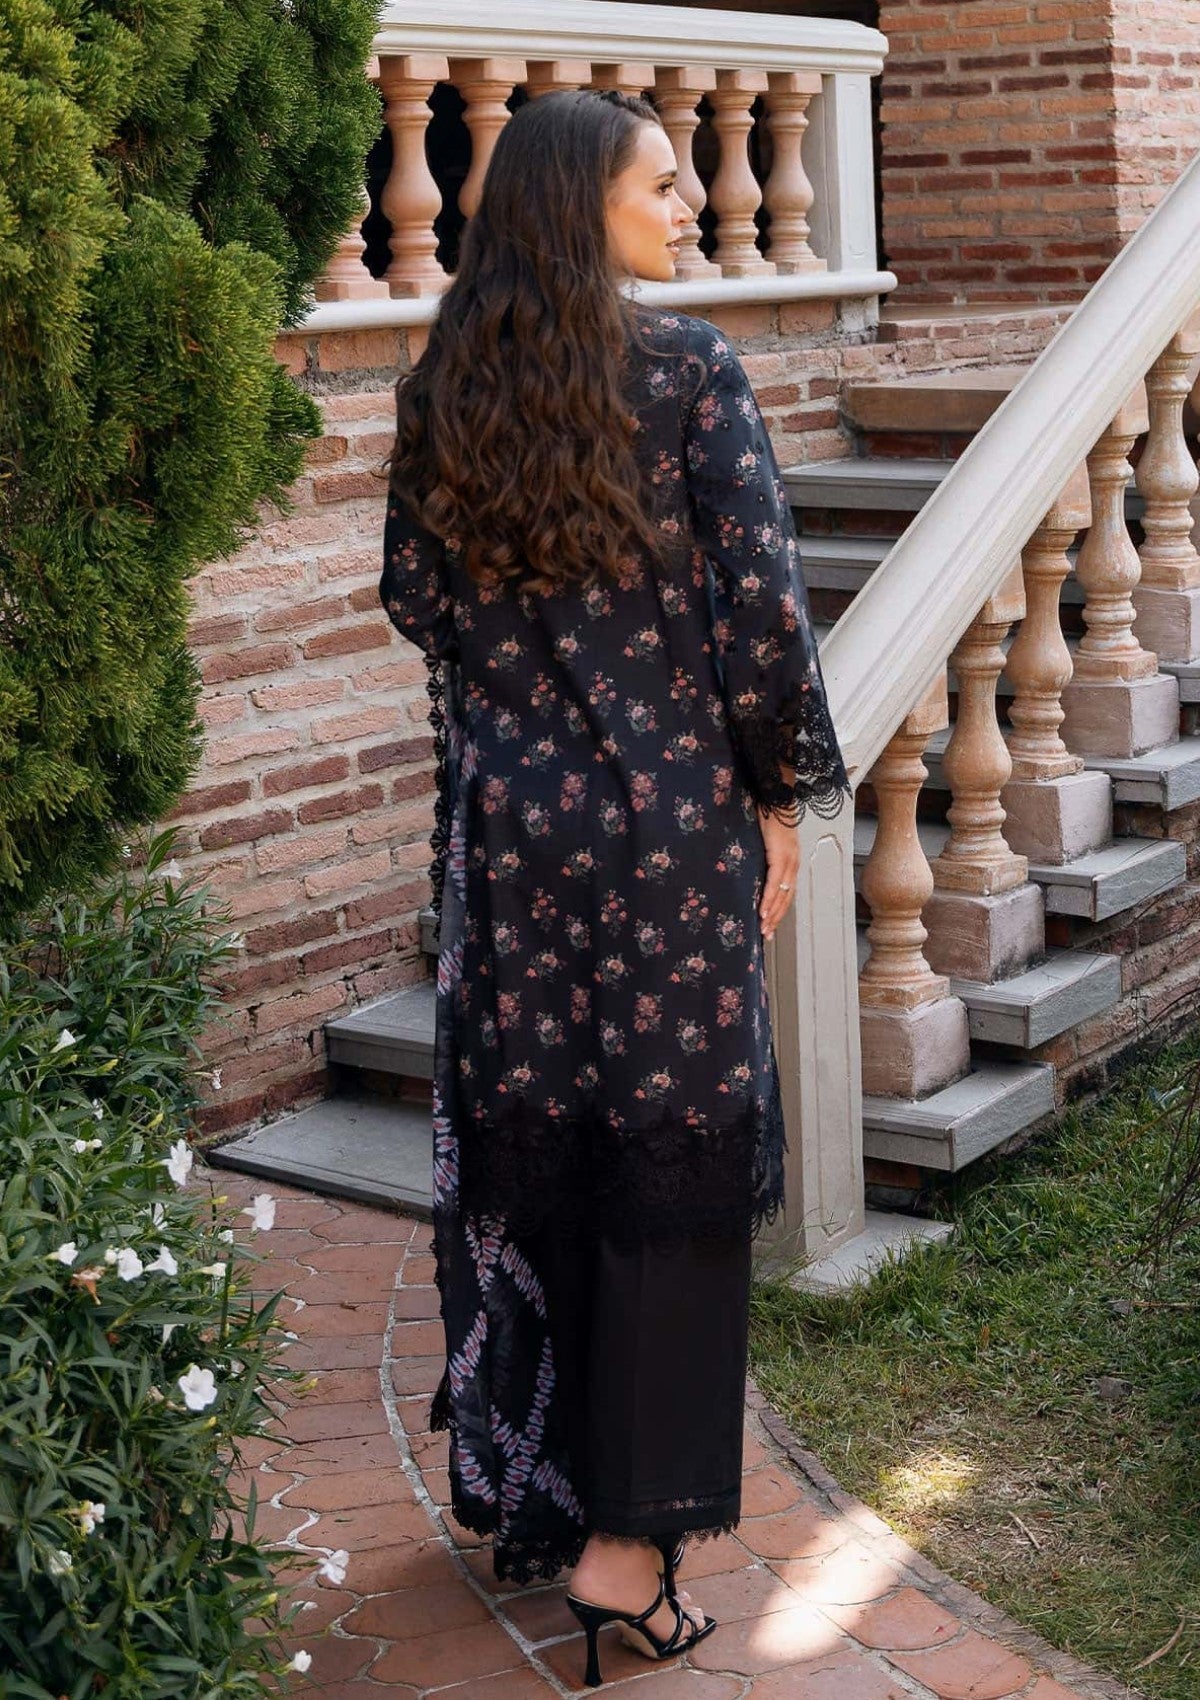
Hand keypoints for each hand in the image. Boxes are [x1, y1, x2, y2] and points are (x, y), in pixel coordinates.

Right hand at [757, 808, 798, 941]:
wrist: (776, 795)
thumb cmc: (768, 815)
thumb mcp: (765, 841)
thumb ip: (762, 856)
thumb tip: (750, 869)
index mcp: (790, 862)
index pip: (786, 893)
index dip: (778, 911)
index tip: (770, 926)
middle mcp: (793, 864)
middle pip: (786, 899)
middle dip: (776, 919)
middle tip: (766, 936)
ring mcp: (789, 860)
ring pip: (782, 894)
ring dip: (772, 914)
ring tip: (764, 929)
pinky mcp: (781, 855)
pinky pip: (775, 882)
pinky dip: (769, 898)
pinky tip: (763, 910)